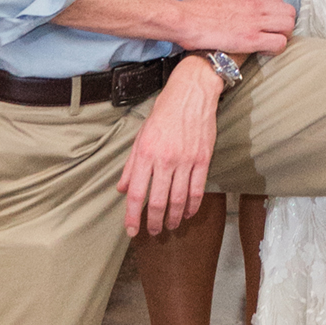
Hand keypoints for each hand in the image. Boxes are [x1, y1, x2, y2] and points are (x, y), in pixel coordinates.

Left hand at [120, 60, 220, 236]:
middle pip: (158, 201)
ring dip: (174, 217)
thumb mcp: (141, 136)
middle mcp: (165, 159)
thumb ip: (131, 165)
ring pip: (179, 199)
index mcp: (146, 153)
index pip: (136, 193)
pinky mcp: (203, 159)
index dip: (133, 216)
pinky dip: (193, 206)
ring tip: (170, 225)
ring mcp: (186, 160)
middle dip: (153, 222)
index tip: (131, 231)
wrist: (192, 93)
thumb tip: (122, 189)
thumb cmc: (164, 112)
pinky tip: (188, 213)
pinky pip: (198, 189)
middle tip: (152, 231)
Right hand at [174, 0, 296, 60]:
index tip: (268, 25)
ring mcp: (255, 21)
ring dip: (283, 37)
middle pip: (289, 12)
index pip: (277, 1)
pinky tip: (263, 52)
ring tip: (269, 45)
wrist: (184, 20)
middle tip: (273, 36)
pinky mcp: (251, 38)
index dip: (276, 15)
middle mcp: (256, 4)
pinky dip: (276, 50)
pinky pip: (279, 43)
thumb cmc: (193, 10)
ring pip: (289, 26)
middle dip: (285, 26)